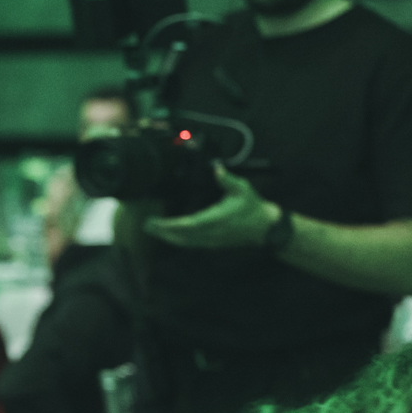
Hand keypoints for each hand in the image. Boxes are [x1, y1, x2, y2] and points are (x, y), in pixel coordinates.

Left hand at [142, 166, 280, 249]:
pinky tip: (167, 235)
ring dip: (167, 237)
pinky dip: (176, 240)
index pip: (188, 224)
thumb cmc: (252, 207)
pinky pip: (190, 244)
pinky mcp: (211, 244)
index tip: (155, 222)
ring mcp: (210, 241)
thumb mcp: (242, 189)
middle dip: (162, 232)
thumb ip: (227, 179)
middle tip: (146, 225)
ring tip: (152, 229)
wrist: (265, 228)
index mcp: (216, 219)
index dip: (170, 225)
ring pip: (184, 242)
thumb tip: (216, 168)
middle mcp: (211, 233)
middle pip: (180, 236)